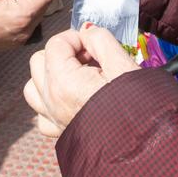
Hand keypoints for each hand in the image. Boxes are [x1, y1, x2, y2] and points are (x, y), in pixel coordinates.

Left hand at [23, 25, 139, 137]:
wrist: (143, 145)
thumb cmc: (137, 105)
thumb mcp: (122, 64)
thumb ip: (100, 40)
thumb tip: (86, 32)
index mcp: (63, 81)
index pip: (56, 43)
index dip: (77, 38)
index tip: (96, 46)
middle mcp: (51, 100)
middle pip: (39, 60)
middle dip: (62, 53)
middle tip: (89, 58)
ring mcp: (52, 117)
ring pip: (34, 86)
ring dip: (50, 75)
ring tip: (77, 76)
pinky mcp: (59, 132)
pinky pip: (41, 113)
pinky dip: (50, 102)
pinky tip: (70, 99)